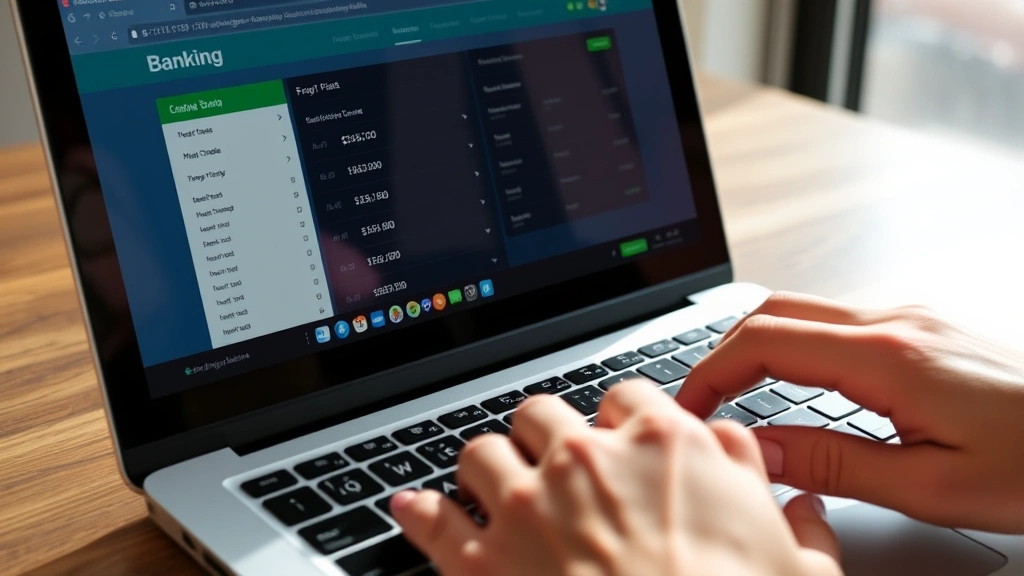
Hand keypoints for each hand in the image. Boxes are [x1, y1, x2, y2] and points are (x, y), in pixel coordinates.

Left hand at [391, 380, 840, 575]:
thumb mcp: (797, 569)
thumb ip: (792, 518)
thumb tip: (798, 500)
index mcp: (663, 447)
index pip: (628, 396)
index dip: (623, 421)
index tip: (622, 443)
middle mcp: (587, 462)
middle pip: (543, 412)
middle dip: (547, 436)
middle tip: (559, 469)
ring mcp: (527, 508)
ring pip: (482, 452)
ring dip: (488, 469)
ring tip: (496, 492)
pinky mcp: (481, 563)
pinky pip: (432, 519)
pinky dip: (421, 514)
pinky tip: (415, 511)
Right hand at [677, 292, 1023, 533]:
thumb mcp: (930, 487)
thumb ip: (834, 464)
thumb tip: (761, 448)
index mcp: (888, 356)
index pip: (764, 340)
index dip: (710, 372)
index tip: (688, 408)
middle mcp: (895, 320)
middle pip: (773, 309)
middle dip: (722, 351)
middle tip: (701, 401)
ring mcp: (912, 317)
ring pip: (804, 311)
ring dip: (758, 346)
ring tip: (739, 398)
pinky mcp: (924, 328)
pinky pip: (838, 323)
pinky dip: (797, 348)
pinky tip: (797, 388)